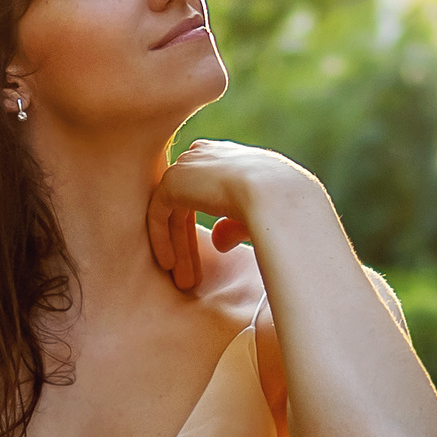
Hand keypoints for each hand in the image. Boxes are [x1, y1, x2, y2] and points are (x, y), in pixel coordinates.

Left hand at [146, 140, 322, 291]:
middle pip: (187, 200)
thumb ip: (233, 226)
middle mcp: (206, 155)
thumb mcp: (255, 217)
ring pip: (173, 211)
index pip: (207, 184)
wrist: (275, 195)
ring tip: (183, 282)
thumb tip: (217, 242)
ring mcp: (186, 166)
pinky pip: (158, 214)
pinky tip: (170, 266)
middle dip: (187, 240)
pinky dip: (162, 241)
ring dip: (178, 248)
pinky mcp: (172, 182)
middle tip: (190, 274)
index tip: (213, 249)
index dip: (206, 216)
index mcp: (229, 156)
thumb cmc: (278, 207)